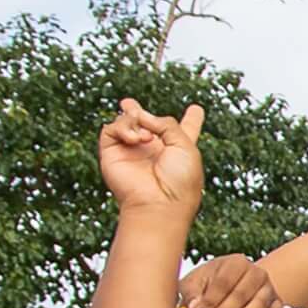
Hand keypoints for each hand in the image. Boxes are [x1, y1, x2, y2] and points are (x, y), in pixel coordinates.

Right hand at [96, 98, 206, 221]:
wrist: (158, 204)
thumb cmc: (179, 181)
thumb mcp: (186, 146)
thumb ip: (168, 123)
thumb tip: (142, 116)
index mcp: (178, 150)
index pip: (184, 131)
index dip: (192, 119)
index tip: (196, 109)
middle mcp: (155, 150)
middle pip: (146, 125)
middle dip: (137, 113)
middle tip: (128, 103)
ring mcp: (133, 152)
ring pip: (128, 120)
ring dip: (136, 120)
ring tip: (146, 138)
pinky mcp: (113, 153)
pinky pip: (112, 128)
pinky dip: (124, 128)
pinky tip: (135, 140)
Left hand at [177, 254, 281, 307]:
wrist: (231, 289)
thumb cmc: (209, 285)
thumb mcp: (194, 284)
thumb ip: (192, 294)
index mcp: (235, 263)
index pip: (223, 282)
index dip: (210, 300)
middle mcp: (256, 272)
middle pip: (241, 293)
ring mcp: (268, 288)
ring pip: (259, 302)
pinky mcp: (277, 303)